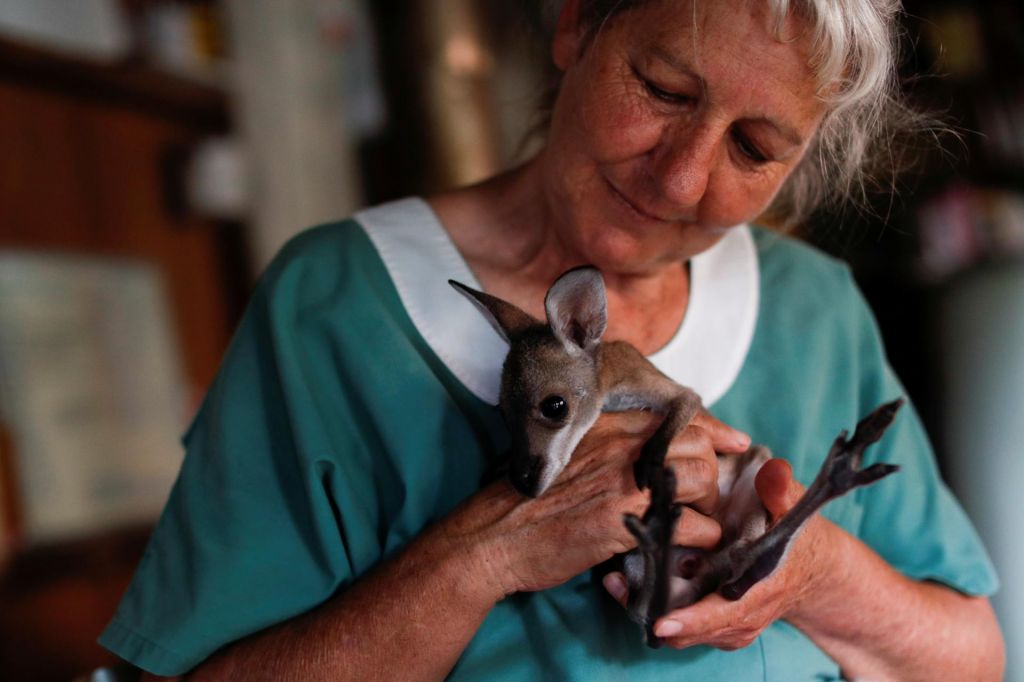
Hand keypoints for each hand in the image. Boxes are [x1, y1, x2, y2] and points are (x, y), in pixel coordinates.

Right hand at [434, 410, 750, 601]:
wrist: (493, 535)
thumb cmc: (526, 497)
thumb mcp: (566, 453)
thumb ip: (606, 446)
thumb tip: (641, 450)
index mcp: (606, 424)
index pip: (678, 415)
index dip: (713, 429)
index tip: (733, 442)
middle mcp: (620, 445)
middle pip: (698, 444)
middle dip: (709, 472)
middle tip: (700, 499)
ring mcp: (624, 482)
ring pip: (702, 479)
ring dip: (707, 506)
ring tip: (694, 524)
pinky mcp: (626, 523)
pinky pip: (690, 526)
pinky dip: (697, 541)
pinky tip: (684, 549)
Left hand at [603, 458, 830, 649]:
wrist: (815, 570)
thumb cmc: (800, 539)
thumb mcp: (794, 512)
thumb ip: (780, 493)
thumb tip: (774, 471)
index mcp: (759, 593)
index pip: (723, 615)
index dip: (691, 620)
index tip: (661, 620)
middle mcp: (741, 618)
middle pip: (690, 630)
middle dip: (653, 611)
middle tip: (617, 585)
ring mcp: (728, 626)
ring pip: (681, 632)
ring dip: (648, 608)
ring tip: (615, 581)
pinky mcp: (716, 624)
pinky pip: (682, 627)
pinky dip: (656, 608)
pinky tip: (628, 583)